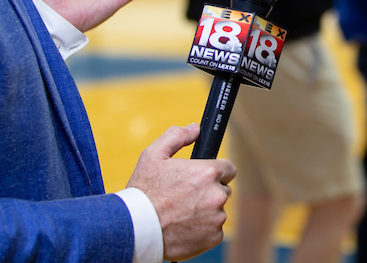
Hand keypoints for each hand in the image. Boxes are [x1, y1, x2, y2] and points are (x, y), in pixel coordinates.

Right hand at [129, 123, 236, 260]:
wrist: (137, 229)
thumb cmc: (144, 192)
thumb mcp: (153, 155)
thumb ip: (176, 136)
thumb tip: (194, 129)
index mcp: (207, 172)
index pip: (229, 169)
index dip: (216, 172)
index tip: (205, 177)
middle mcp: (216, 195)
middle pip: (223, 190)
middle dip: (209, 192)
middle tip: (187, 197)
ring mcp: (216, 218)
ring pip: (218, 211)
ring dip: (206, 211)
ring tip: (182, 213)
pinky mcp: (213, 237)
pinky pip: (214, 230)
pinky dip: (203, 230)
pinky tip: (185, 227)